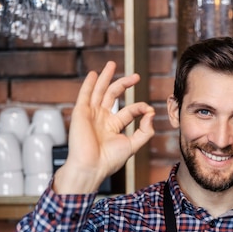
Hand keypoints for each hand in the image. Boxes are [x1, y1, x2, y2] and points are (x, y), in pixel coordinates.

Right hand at [53, 61, 155, 193]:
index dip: (140, 108)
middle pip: (113, 96)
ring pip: (99, 91)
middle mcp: (102, 118)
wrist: (91, 166)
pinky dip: (89, 84)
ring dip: (105, 77)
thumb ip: (145, 131)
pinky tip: (94, 74)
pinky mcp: (81, 113)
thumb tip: (151, 115)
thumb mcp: (132, 145)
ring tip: (112, 65)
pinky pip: (85, 95)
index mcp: (113, 126)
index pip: (129, 110)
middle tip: (136, 76)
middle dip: (124, 84)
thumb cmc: (109, 160)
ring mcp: (91, 114)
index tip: (149, 110)